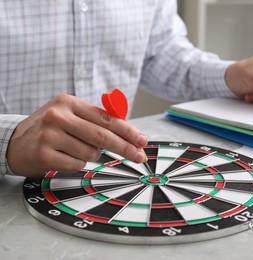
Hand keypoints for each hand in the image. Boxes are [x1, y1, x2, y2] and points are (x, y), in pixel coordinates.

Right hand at [6, 93, 147, 176]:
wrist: (14, 142)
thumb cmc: (50, 129)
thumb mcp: (71, 116)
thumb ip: (96, 121)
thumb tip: (130, 134)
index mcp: (69, 102)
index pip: (106, 118)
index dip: (128, 131)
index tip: (142, 140)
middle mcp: (58, 115)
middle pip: (102, 135)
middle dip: (125, 148)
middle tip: (139, 156)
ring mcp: (49, 134)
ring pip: (91, 153)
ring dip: (92, 155)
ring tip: (76, 149)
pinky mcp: (43, 153)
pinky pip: (76, 164)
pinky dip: (78, 163)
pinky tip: (65, 157)